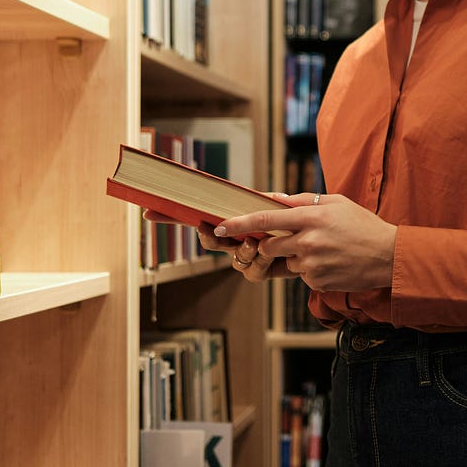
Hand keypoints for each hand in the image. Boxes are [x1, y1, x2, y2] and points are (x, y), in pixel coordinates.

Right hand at [142, 206, 288, 281]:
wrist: (318, 243)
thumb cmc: (299, 220)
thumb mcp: (284, 204)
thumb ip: (271, 201)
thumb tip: (265, 195)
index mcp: (233, 219)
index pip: (197, 216)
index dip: (171, 217)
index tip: (148, 212)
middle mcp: (235, 240)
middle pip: (209, 241)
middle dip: (208, 238)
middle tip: (212, 228)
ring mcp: (246, 258)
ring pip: (232, 259)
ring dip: (241, 251)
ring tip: (254, 242)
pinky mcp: (261, 271)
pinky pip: (252, 272)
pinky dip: (260, 262)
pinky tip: (269, 254)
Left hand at [218, 193, 396, 291]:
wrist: (388, 256)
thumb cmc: (362, 225)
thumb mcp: (335, 203)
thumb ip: (302, 201)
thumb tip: (273, 198)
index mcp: (311, 217)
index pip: (265, 219)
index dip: (239, 223)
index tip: (220, 226)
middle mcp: (308, 241)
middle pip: (268, 245)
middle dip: (270, 243)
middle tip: (291, 238)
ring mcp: (312, 264)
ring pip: (286, 261)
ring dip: (295, 256)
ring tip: (323, 250)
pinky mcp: (317, 282)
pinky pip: (301, 276)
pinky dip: (310, 269)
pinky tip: (331, 262)